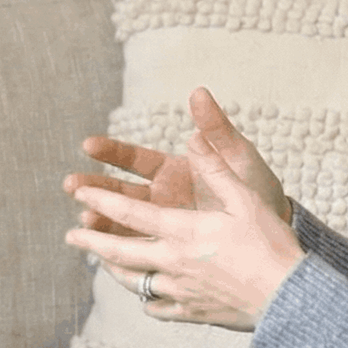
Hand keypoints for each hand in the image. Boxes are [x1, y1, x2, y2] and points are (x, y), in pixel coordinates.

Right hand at [65, 87, 289, 234]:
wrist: (276, 236)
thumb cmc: (258, 192)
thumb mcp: (238, 159)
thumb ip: (216, 129)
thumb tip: (199, 93)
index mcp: (173, 172)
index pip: (134, 159)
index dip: (110, 151)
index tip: (87, 145)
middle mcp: (161, 198)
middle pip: (120, 192)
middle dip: (94, 189)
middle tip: (72, 186)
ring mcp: (162, 226)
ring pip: (123, 223)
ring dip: (101, 221)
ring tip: (84, 221)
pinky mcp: (168, 252)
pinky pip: (139, 251)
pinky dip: (121, 252)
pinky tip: (104, 255)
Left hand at [65, 129, 304, 331]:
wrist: (288, 298)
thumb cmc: (271, 243)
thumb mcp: (245, 198)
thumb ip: (215, 168)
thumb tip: (192, 137)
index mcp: (182, 231)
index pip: (129, 214)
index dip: (100, 201)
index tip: (78, 193)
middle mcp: (173, 262)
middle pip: (119, 253)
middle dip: (91, 241)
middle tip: (71, 235)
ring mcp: (180, 291)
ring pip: (134, 282)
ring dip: (113, 270)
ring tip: (102, 263)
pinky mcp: (192, 312)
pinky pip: (159, 307)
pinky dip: (148, 300)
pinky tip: (146, 296)